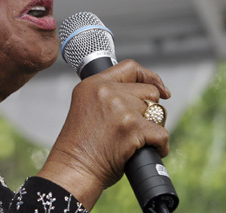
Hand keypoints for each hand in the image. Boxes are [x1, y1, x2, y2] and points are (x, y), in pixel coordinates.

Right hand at [37, 59, 170, 208]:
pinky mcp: (132, 126)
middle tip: (133, 129)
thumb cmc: (81, 146)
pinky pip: (161, 133)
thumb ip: (108, 96)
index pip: (130, 68)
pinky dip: (159, 146)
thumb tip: (144, 96)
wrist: (74, 168)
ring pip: (157, 112)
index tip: (161, 90)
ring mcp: (120, 107)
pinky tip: (145, 151)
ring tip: (134, 141)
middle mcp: (105, 91)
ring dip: (152, 128)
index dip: (149, 77)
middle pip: (148, 92)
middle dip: (148, 111)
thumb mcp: (88, 109)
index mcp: (93, 84)